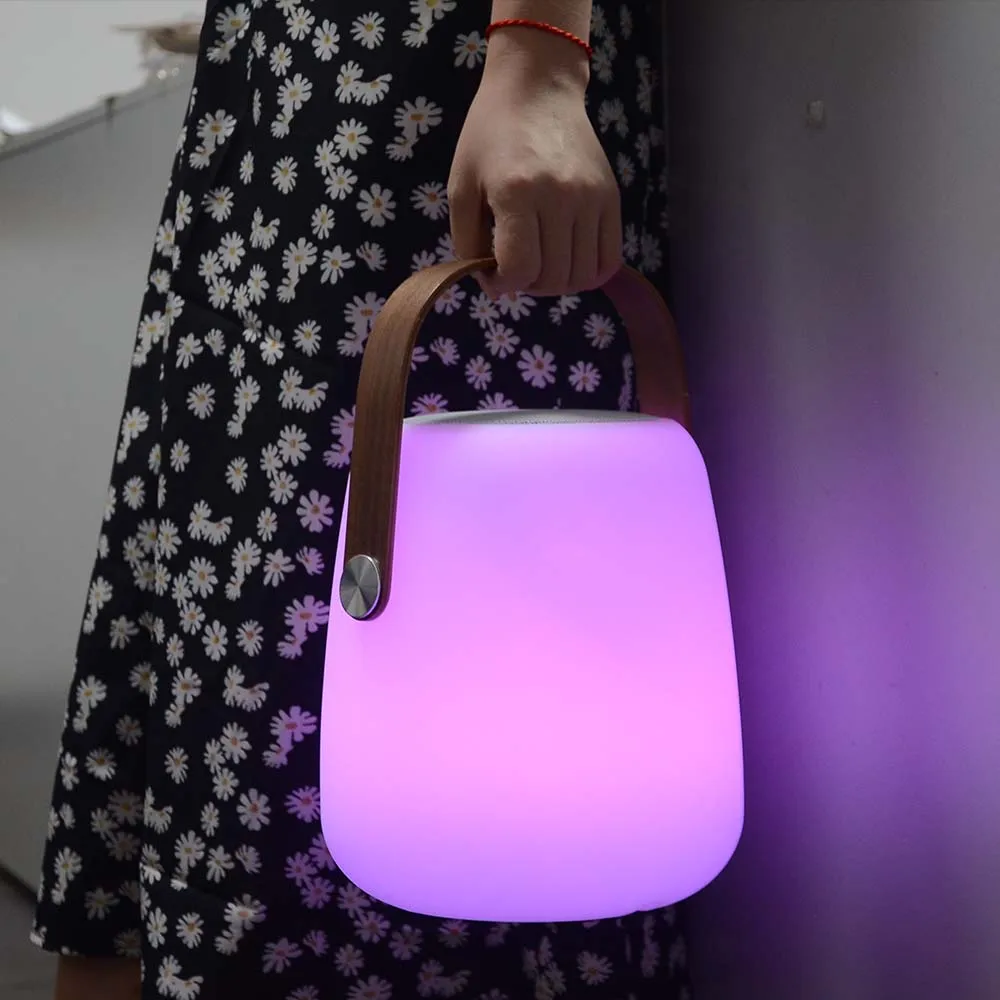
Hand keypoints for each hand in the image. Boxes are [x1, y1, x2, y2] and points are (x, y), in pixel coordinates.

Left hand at [447, 31, 622, 298]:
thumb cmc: (490, 136)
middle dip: (528, 285)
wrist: (538, 89)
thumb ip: (468, 242)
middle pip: (552, 277)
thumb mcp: (461, 186)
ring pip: (581, 276)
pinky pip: (609, 260)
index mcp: (517, 192)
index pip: (519, 269)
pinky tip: (569, 261)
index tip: (492, 271)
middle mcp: (560, 196)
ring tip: (542, 263)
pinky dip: (589, 274)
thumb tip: (492, 286)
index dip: (502, 283)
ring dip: (558, 283)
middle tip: (516, 265)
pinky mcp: (611, 198)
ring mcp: (591, 198)